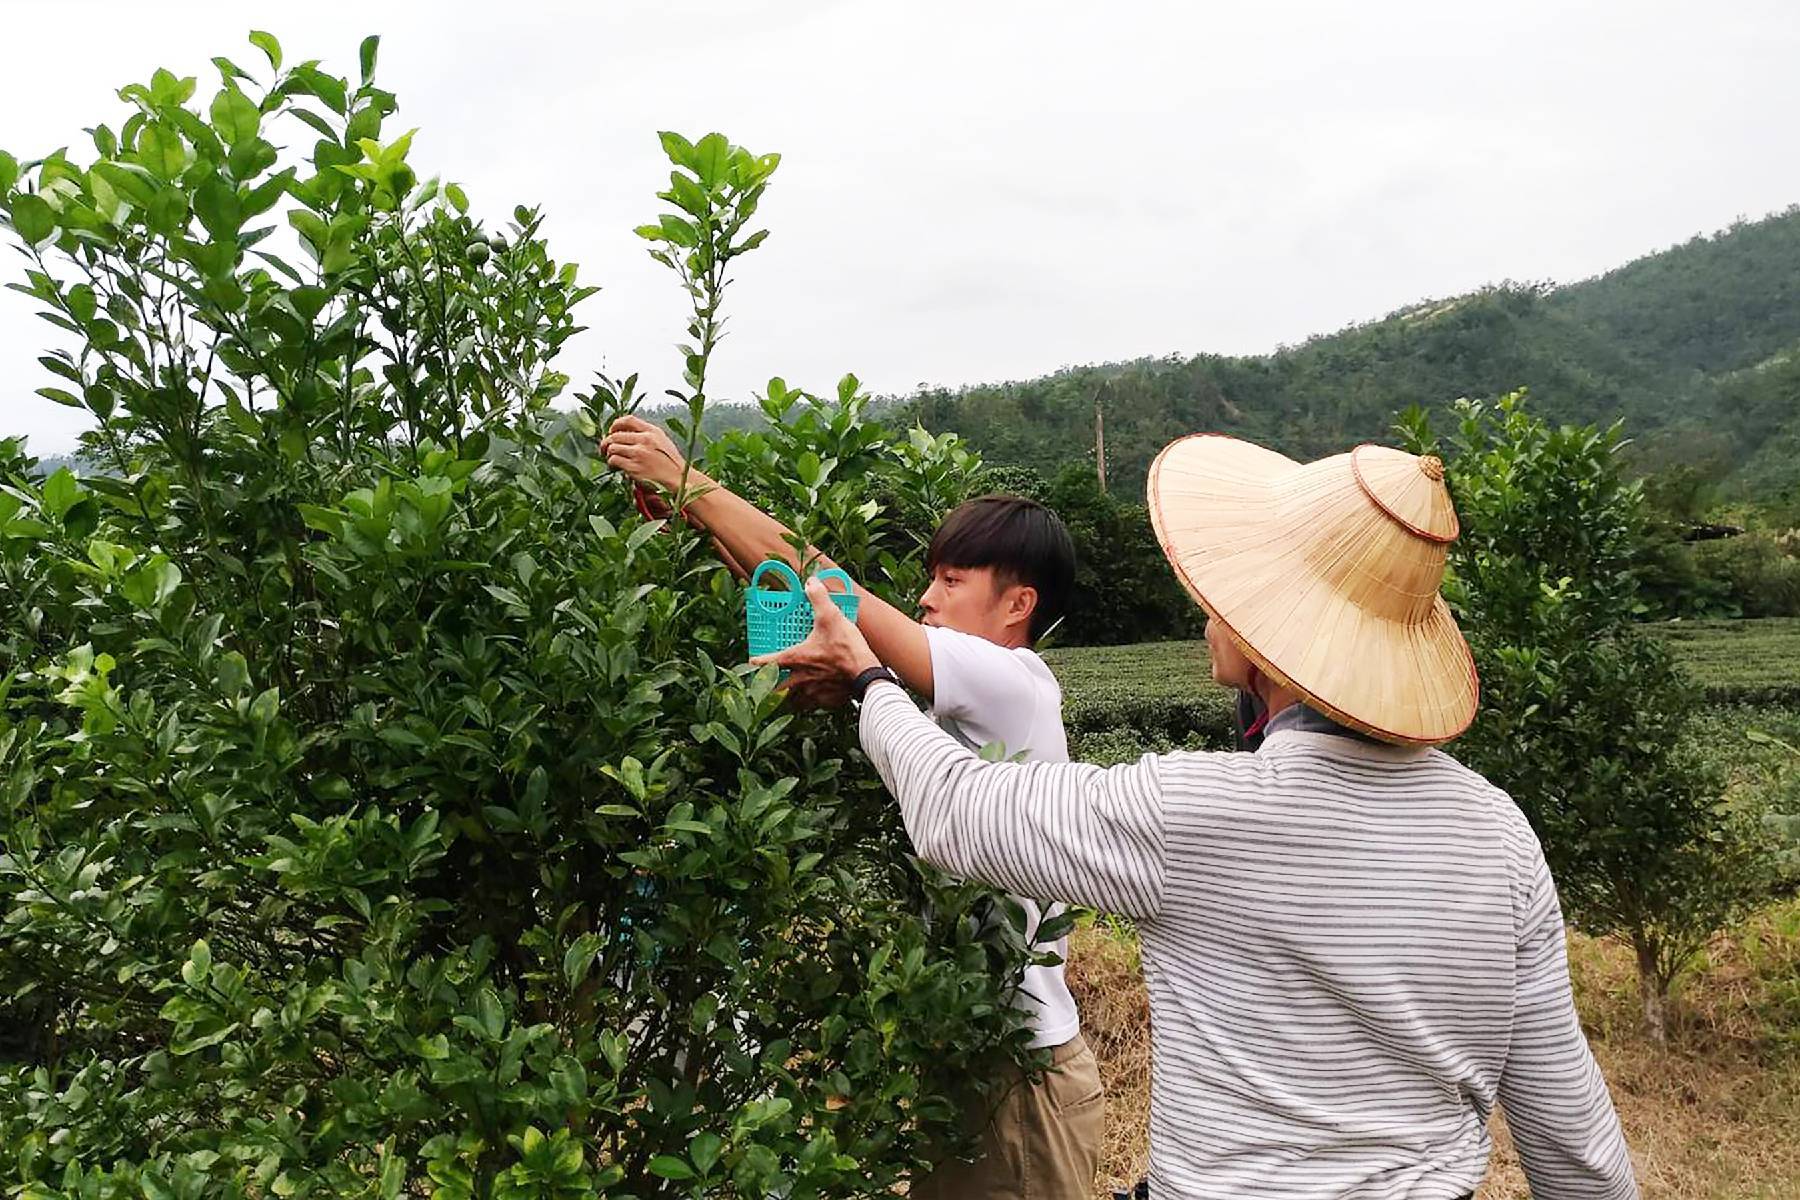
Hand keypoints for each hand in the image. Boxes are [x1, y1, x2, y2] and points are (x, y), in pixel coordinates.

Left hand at [601, 415, 694, 492]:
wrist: (678, 479)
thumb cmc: (670, 463)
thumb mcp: (662, 441)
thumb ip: (647, 434)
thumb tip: (625, 433)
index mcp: (652, 431)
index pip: (628, 420)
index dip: (615, 424)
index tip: (612, 431)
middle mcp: (645, 439)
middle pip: (615, 435)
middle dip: (606, 443)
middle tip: (605, 449)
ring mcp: (639, 453)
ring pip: (612, 447)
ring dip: (608, 454)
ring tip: (612, 460)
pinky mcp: (634, 467)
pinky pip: (614, 460)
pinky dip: (611, 464)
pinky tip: (615, 468)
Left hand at [751, 577, 881, 709]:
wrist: (867, 676)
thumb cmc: (846, 649)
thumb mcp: (831, 617)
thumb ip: (818, 598)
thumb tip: (810, 582)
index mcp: (796, 659)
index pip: (767, 661)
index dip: (757, 661)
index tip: (752, 661)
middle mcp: (800, 679)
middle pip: (776, 689)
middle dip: (769, 688)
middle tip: (767, 684)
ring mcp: (813, 693)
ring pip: (793, 701)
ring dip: (789, 698)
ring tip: (791, 694)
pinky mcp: (827, 701)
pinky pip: (814, 705)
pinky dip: (811, 702)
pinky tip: (816, 696)